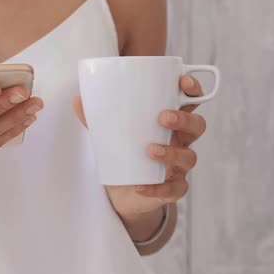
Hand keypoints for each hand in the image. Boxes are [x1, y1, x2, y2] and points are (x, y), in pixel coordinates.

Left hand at [72, 75, 205, 219]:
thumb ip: (95, 117)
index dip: (193, 90)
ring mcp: (179, 166)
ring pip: (189, 157)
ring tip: (149, 150)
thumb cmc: (123, 152)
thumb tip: (76, 100)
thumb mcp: (109, 133)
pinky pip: (174, 189)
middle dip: (184, 120)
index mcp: (169, 122)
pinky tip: (140, 186)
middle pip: (197, 126)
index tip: (182, 82)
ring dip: (171, 153)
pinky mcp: (173, 188)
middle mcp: (180, 141)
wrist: (122, 191)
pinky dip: (157, 189)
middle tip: (162, 118)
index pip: (191, 102)